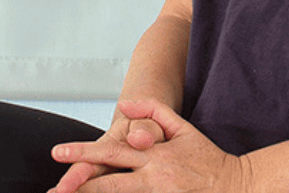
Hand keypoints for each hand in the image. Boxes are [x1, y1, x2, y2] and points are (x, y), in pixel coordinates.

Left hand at [50, 99, 250, 192]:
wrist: (233, 185)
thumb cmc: (206, 156)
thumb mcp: (184, 128)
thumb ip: (155, 112)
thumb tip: (125, 104)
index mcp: (156, 154)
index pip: (113, 151)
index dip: (84, 152)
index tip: (58, 151)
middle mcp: (153, 177)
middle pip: (108, 182)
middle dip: (79, 184)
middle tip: (55, 188)